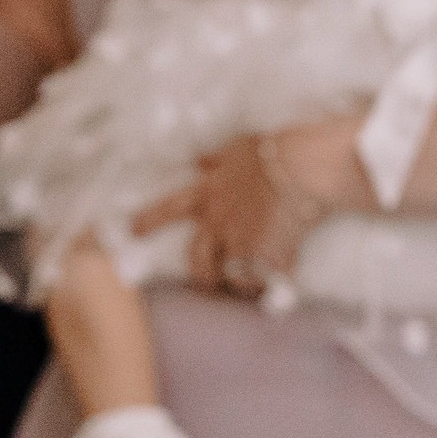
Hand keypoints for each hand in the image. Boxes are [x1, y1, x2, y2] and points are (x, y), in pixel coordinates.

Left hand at [130, 127, 339, 298]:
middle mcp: (218, 223)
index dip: (148, 220)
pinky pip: (266, 283)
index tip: (133, 230)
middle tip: (208, 284)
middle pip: (198, 261)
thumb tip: (201, 162)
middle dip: (201, 277)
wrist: (303, 168)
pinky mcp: (268, 258)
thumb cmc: (273, 152)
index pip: (168, 209)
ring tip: (250, 287)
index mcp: (207, 194)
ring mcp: (242, 243)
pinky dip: (271, 286)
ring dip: (239, 284)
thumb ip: (216, 162)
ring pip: (231, 278)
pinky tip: (280, 284)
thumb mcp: (237, 150)